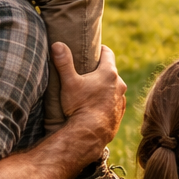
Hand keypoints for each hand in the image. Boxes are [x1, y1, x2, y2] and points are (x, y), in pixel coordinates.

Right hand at [52, 43, 125, 158]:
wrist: (90, 134)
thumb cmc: (79, 106)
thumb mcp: (69, 82)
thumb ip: (64, 62)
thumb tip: (57, 44)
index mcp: (109, 73)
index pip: (108, 53)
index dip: (100, 49)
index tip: (94, 48)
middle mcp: (119, 85)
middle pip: (111, 71)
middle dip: (101, 69)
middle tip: (88, 71)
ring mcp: (121, 100)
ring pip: (114, 88)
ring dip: (106, 87)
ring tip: (92, 90)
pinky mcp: (119, 114)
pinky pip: (115, 103)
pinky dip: (108, 101)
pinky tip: (98, 105)